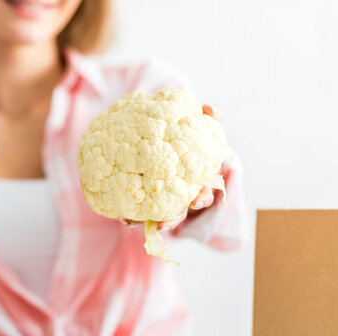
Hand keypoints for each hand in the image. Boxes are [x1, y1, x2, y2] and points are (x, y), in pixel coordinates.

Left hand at [120, 104, 221, 230]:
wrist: (164, 143)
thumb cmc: (188, 140)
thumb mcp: (199, 128)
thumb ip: (208, 118)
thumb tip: (213, 110)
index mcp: (197, 182)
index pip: (203, 194)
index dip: (201, 199)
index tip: (196, 201)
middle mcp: (182, 196)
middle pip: (179, 212)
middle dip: (173, 219)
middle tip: (164, 224)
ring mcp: (164, 202)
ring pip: (158, 216)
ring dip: (147, 222)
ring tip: (133, 223)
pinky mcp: (145, 202)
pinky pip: (139, 214)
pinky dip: (132, 218)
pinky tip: (124, 218)